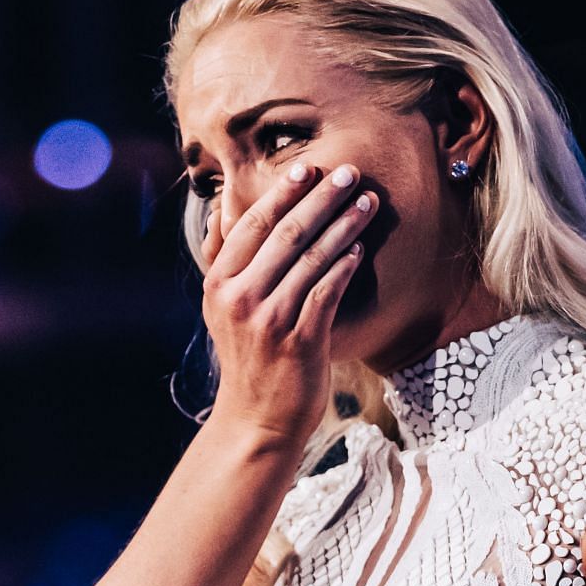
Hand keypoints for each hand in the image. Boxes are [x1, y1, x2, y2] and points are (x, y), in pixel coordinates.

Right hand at [198, 161, 375, 446]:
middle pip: (285, 234)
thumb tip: (219, 213)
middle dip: (320, 198)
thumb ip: (223, 262)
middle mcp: (240, 298)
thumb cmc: (248, 358)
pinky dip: (344, 267)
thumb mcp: (222, 309)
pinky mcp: (299, 340)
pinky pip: (327, 291)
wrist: (257, 418)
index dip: (282, 193)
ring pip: (311, 258)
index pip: (251, 226)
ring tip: (366, 203)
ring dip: (343, 226)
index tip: (308, 168)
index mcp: (219, 285)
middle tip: (349, 173)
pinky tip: (360, 250)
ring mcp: (269, 320)